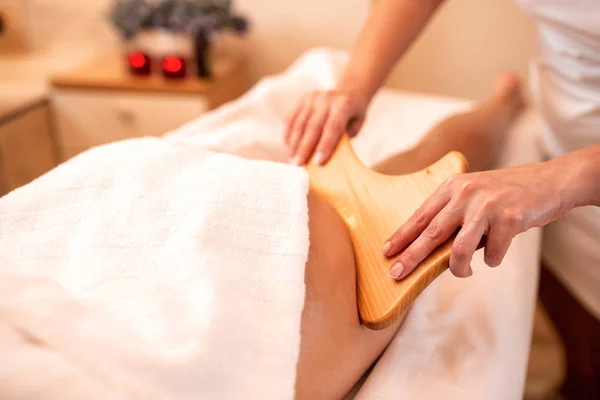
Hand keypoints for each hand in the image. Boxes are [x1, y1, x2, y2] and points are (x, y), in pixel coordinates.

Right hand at [285, 89, 368, 165]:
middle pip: (313, 126)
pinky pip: (291, 118)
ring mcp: (312, 97)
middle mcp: (326, 98)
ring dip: (294, 144)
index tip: (318, 162)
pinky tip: (289, 147)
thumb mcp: (356, 125)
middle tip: (298, 164)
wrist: (348, 91)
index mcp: (344, 104)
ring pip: (299, 123)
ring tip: (292, 160)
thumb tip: (327, 157)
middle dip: (304, 148)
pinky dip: (288, 134)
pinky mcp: (302, 99)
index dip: (325, 146)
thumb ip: (344, 138)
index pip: (332, 127)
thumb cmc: (353, 115)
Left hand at [381, 161, 574, 278]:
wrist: (550, 181)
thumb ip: (452, 214)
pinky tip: (495, 255)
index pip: (420, 215)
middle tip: (396, 274)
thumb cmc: (507, 193)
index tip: (385, 252)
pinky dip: (492, 260)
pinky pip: (492, 253)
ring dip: (458, 268)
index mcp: (453, 186)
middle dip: (411, 256)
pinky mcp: (509, 219)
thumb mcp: (474, 193)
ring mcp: (487, 205)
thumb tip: (427, 248)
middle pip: (431, 232)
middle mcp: (466, 193)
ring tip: (465, 272)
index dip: (402, 236)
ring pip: (459, 248)